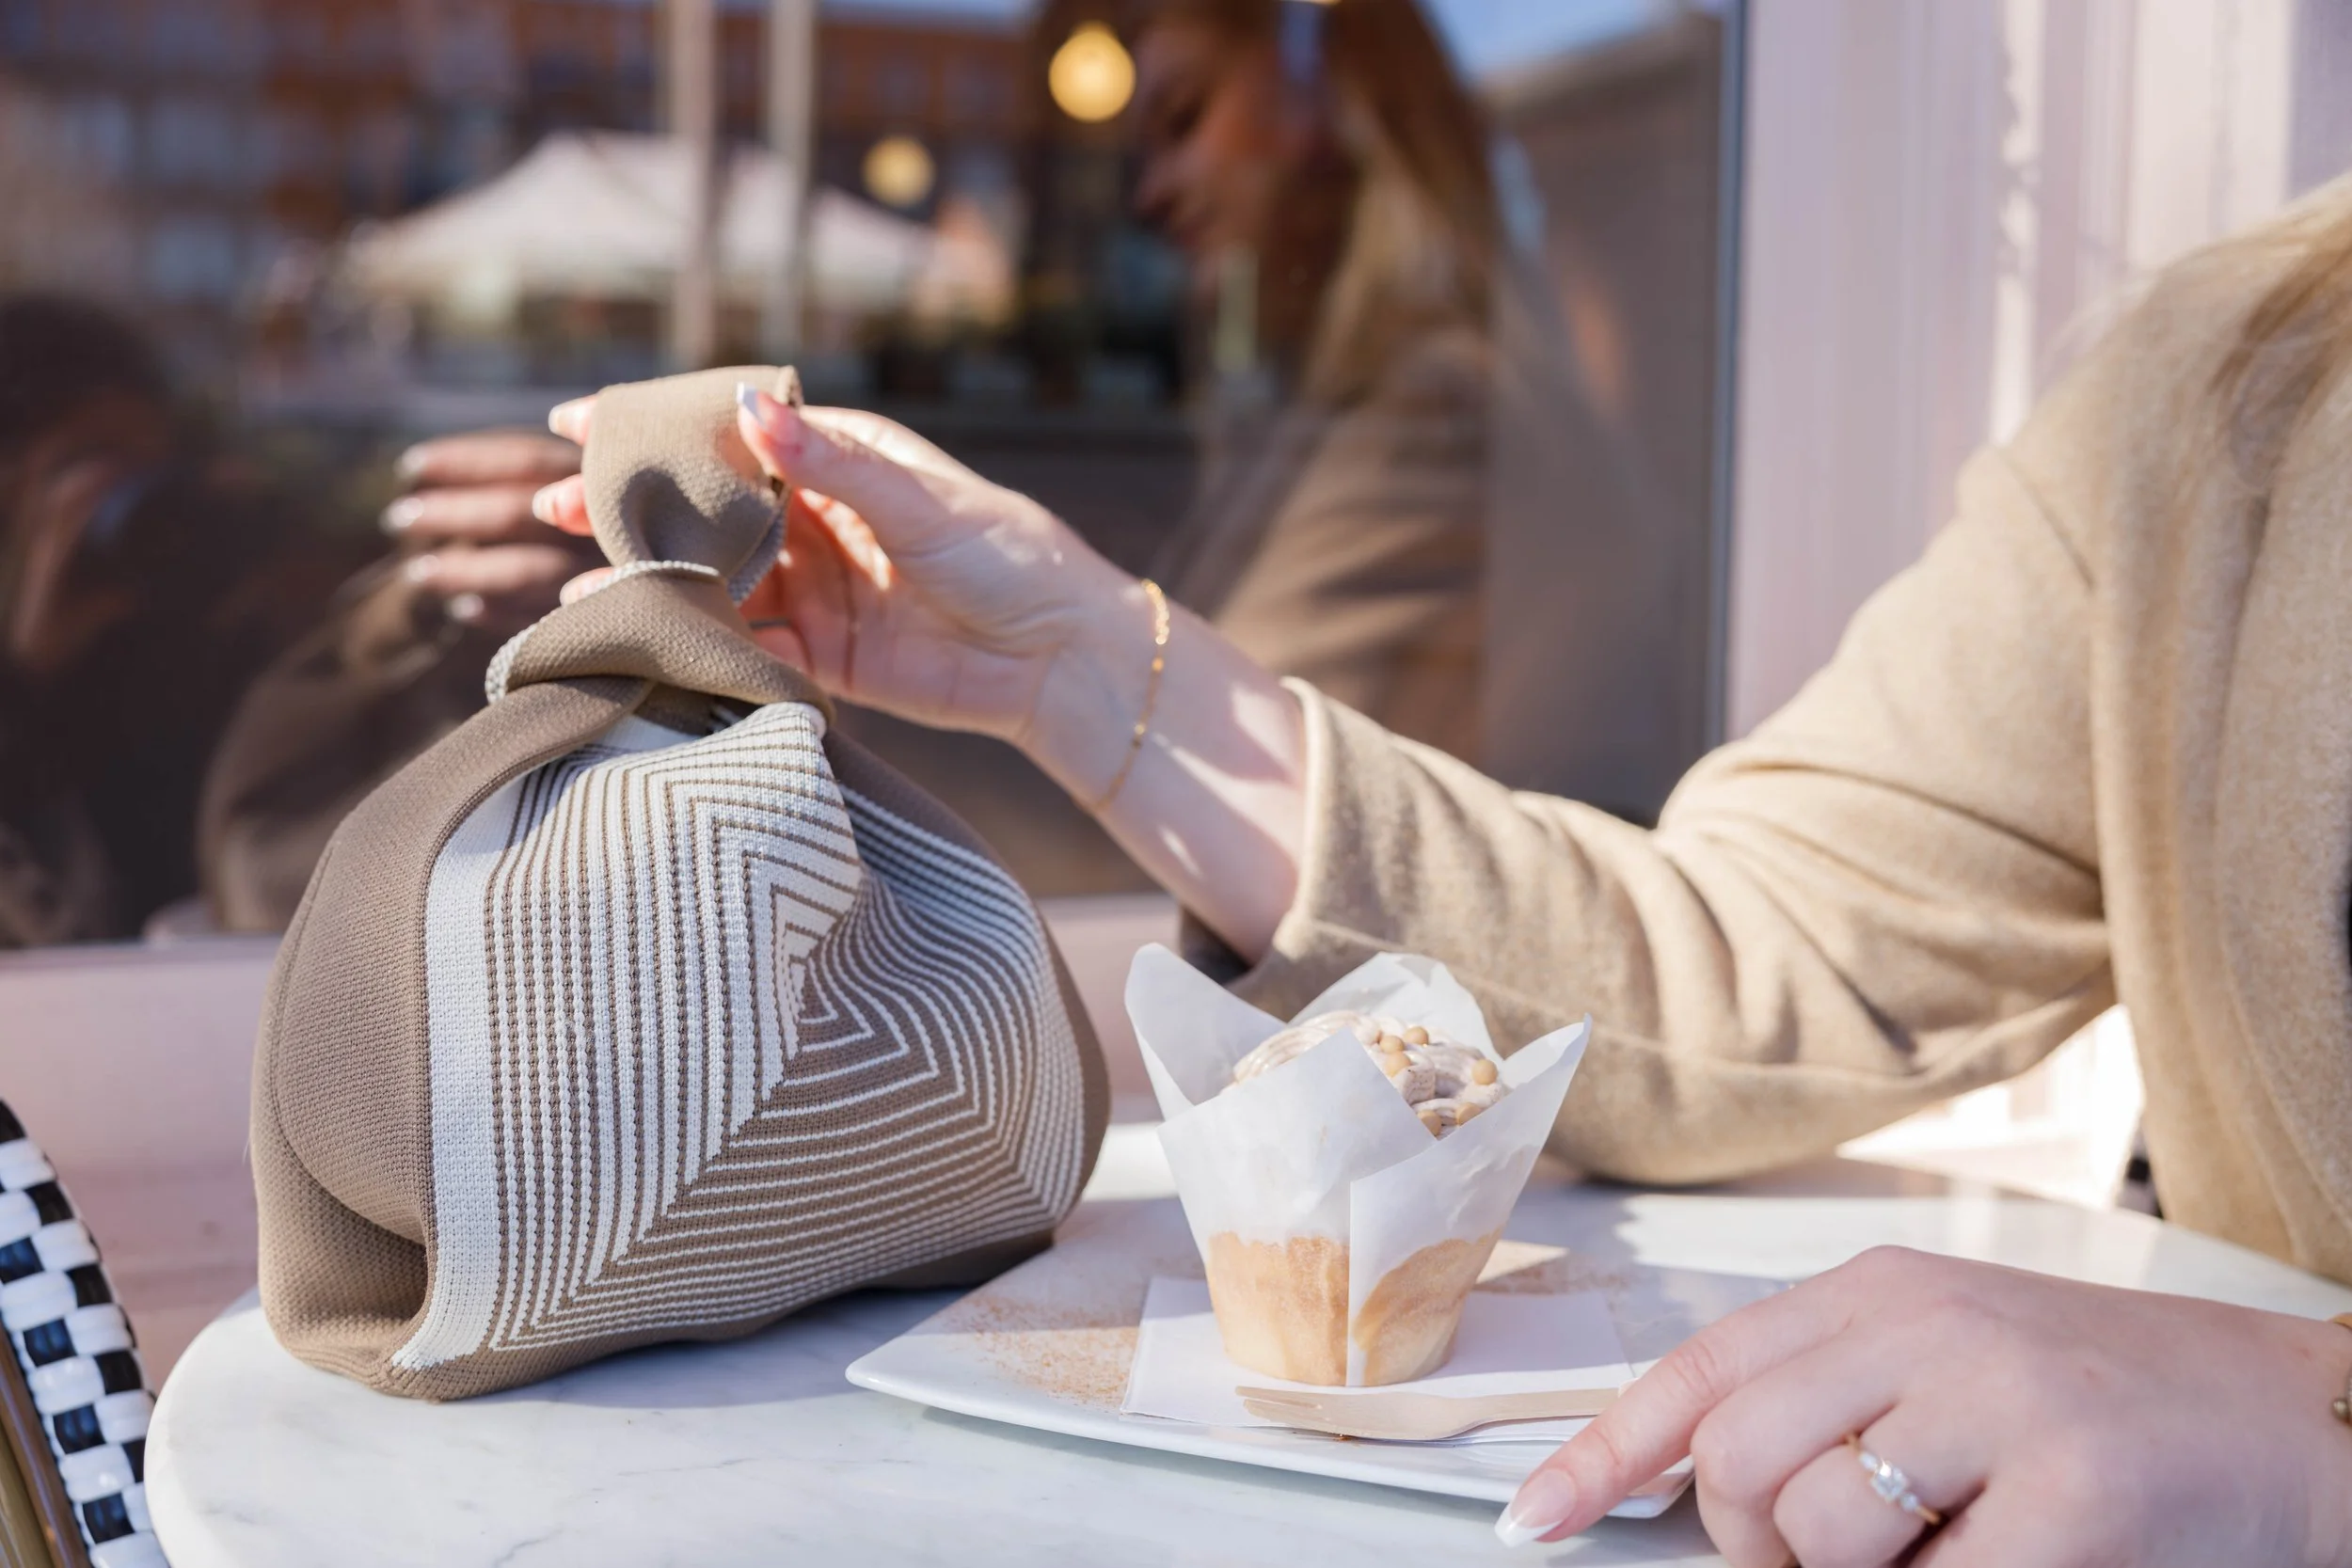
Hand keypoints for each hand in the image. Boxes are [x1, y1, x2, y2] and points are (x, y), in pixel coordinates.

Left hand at [382, 428, 599, 633]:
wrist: (680, 592)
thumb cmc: (608, 518)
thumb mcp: (577, 481)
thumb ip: (524, 473)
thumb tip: (419, 471)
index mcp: (606, 470)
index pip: (525, 458)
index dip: (464, 461)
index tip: (408, 466)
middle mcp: (616, 517)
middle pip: (519, 511)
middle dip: (453, 514)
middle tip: (397, 519)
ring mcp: (617, 571)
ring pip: (527, 570)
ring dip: (466, 570)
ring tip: (416, 574)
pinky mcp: (615, 622)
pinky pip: (544, 620)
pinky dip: (501, 615)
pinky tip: (464, 611)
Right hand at [532, 389, 1139, 777]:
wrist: (1061, 662)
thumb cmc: (1011, 560)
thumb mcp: (922, 503)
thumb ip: (831, 463)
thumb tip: (749, 408)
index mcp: (844, 460)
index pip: (735, 431)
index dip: (660, 424)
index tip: (583, 417)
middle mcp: (819, 519)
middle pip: (710, 504)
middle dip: (633, 502)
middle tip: (554, 500)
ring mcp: (816, 588)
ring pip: (715, 575)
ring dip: (651, 576)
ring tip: (578, 583)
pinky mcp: (822, 655)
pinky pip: (745, 644)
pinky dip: (696, 641)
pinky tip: (642, 635)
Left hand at [1500, 1246, 2351, 1565]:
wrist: (2307, 1423)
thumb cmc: (2122, 1404)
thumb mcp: (1952, 1363)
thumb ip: (1830, 1400)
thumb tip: (1696, 1485)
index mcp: (1883, 1292)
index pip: (1698, 1367)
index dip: (1603, 1453)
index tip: (1541, 1518)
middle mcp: (1928, 1329)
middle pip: (1736, 1462)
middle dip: (1757, 1548)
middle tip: (1835, 1564)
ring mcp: (2002, 1405)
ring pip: (1819, 1533)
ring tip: (1946, 1552)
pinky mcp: (2074, 1496)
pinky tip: (2008, 1562)